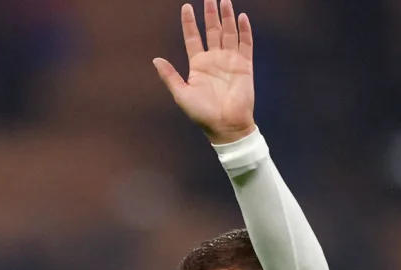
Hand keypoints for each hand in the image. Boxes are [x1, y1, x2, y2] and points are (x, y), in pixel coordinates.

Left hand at [153, 0, 256, 144]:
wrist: (226, 126)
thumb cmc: (202, 113)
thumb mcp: (181, 94)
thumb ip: (170, 76)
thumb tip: (155, 59)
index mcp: (198, 65)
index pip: (193, 38)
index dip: (190, 23)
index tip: (186, 7)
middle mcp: (214, 59)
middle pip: (212, 31)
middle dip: (210, 14)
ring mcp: (230, 61)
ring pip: (228, 33)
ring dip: (227, 17)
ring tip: (225, 1)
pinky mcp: (244, 66)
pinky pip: (245, 44)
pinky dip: (244, 31)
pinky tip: (241, 17)